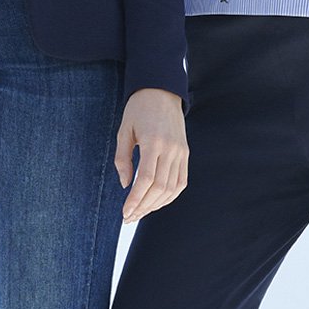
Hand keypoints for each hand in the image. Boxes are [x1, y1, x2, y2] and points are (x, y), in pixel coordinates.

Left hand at [115, 89, 187, 222]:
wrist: (162, 91)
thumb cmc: (138, 109)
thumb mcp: (124, 131)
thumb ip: (122, 159)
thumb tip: (125, 185)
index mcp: (153, 142)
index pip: (146, 179)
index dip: (135, 199)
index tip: (125, 212)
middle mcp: (170, 149)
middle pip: (159, 188)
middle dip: (144, 207)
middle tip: (129, 217)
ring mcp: (181, 152)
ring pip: (172, 188)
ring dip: (156, 204)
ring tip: (140, 213)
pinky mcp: (185, 154)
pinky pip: (180, 182)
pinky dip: (169, 196)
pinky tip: (156, 202)